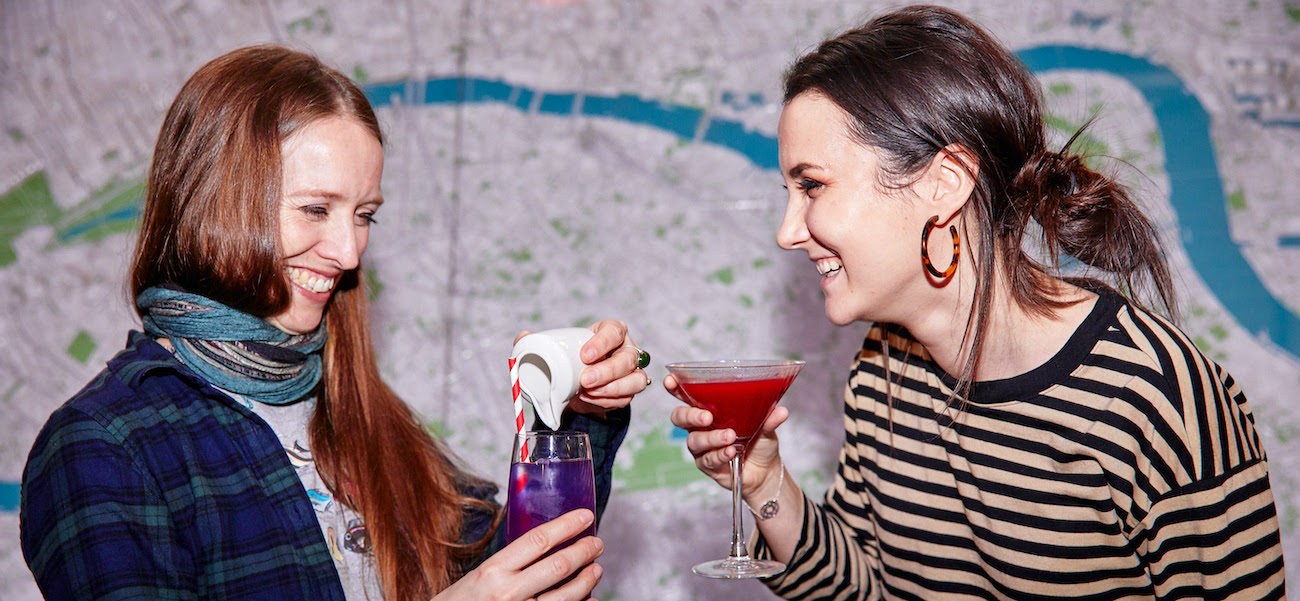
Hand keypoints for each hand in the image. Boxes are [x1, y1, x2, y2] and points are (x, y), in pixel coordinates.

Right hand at [436, 509, 603, 600]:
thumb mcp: (479, 576)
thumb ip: (508, 563)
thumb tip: (544, 546)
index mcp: (493, 570)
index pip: (538, 540)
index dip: (566, 526)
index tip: (585, 516)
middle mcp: (508, 592)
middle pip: (558, 565)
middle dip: (584, 551)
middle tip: (597, 543)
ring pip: (566, 595)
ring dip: (587, 580)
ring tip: (596, 569)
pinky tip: (589, 600)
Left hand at [514, 319, 647, 416]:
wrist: (580, 383)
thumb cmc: (572, 359)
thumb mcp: (558, 348)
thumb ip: (538, 342)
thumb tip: (522, 337)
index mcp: (611, 332)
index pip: (614, 331)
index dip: (603, 342)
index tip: (584, 355)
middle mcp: (627, 350)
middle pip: (627, 358)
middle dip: (607, 371)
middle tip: (584, 380)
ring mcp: (632, 372)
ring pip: (635, 380)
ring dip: (612, 389)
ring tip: (587, 393)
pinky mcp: (630, 391)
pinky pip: (626, 399)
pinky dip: (608, 401)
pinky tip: (591, 400)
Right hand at [665, 373, 787, 495]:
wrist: (765, 471)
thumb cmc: (760, 442)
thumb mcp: (766, 427)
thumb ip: (769, 418)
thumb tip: (782, 410)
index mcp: (708, 410)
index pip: (686, 396)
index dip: (675, 388)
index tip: (670, 381)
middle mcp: (700, 427)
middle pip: (680, 417)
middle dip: (690, 415)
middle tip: (707, 417)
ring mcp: (701, 447)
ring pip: (694, 440)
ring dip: (711, 438)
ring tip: (730, 437)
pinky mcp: (707, 465)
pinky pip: (707, 459)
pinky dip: (719, 454)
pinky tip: (731, 452)